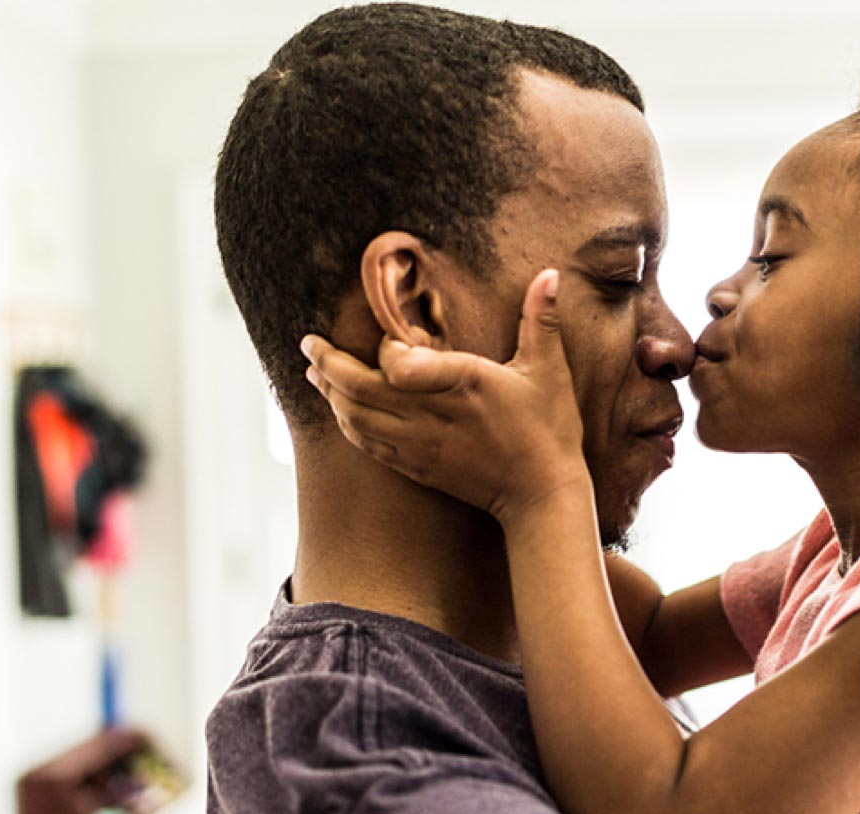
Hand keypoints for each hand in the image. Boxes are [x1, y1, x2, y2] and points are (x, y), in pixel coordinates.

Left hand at [302, 268, 590, 521]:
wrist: (542, 494)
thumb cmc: (549, 429)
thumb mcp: (549, 370)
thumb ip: (542, 319)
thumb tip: (551, 273)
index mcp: (463, 383)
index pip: (398, 363)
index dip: (385, 348)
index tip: (388, 339)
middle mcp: (434, 415)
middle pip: (361, 389)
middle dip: (328, 364)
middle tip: (308, 343)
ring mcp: (422, 445)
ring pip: (357, 419)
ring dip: (331, 395)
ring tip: (314, 374)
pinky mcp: (418, 468)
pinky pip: (368, 446)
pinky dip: (347, 426)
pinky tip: (341, 412)